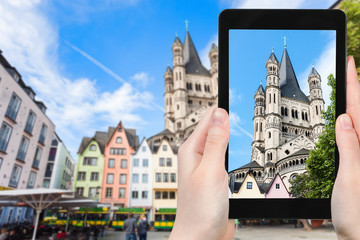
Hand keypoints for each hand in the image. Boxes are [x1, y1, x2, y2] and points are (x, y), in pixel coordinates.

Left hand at [169, 107, 234, 239]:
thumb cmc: (200, 209)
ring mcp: (206, 167)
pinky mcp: (215, 177)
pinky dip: (232, 150)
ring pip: (221, 142)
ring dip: (230, 133)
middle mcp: (197, 156)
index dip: (222, 106)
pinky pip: (224, 157)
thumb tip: (220, 112)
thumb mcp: (211, 170)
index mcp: (192, 150)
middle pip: (214, 128)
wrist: (202, 237)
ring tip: (240, 118)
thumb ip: (216, 141)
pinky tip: (237, 147)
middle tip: (244, 101)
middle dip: (227, 118)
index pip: (208, 119)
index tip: (235, 89)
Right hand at [331, 56, 359, 238]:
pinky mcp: (357, 165)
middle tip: (349, 68)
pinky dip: (349, 125)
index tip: (350, 62)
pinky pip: (353, 139)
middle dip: (356, 89)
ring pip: (358, 124)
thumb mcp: (350, 179)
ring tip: (348, 89)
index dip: (355, 84)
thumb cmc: (359, 216)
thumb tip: (345, 119)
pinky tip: (345, 122)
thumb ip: (350, 147)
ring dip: (353, 104)